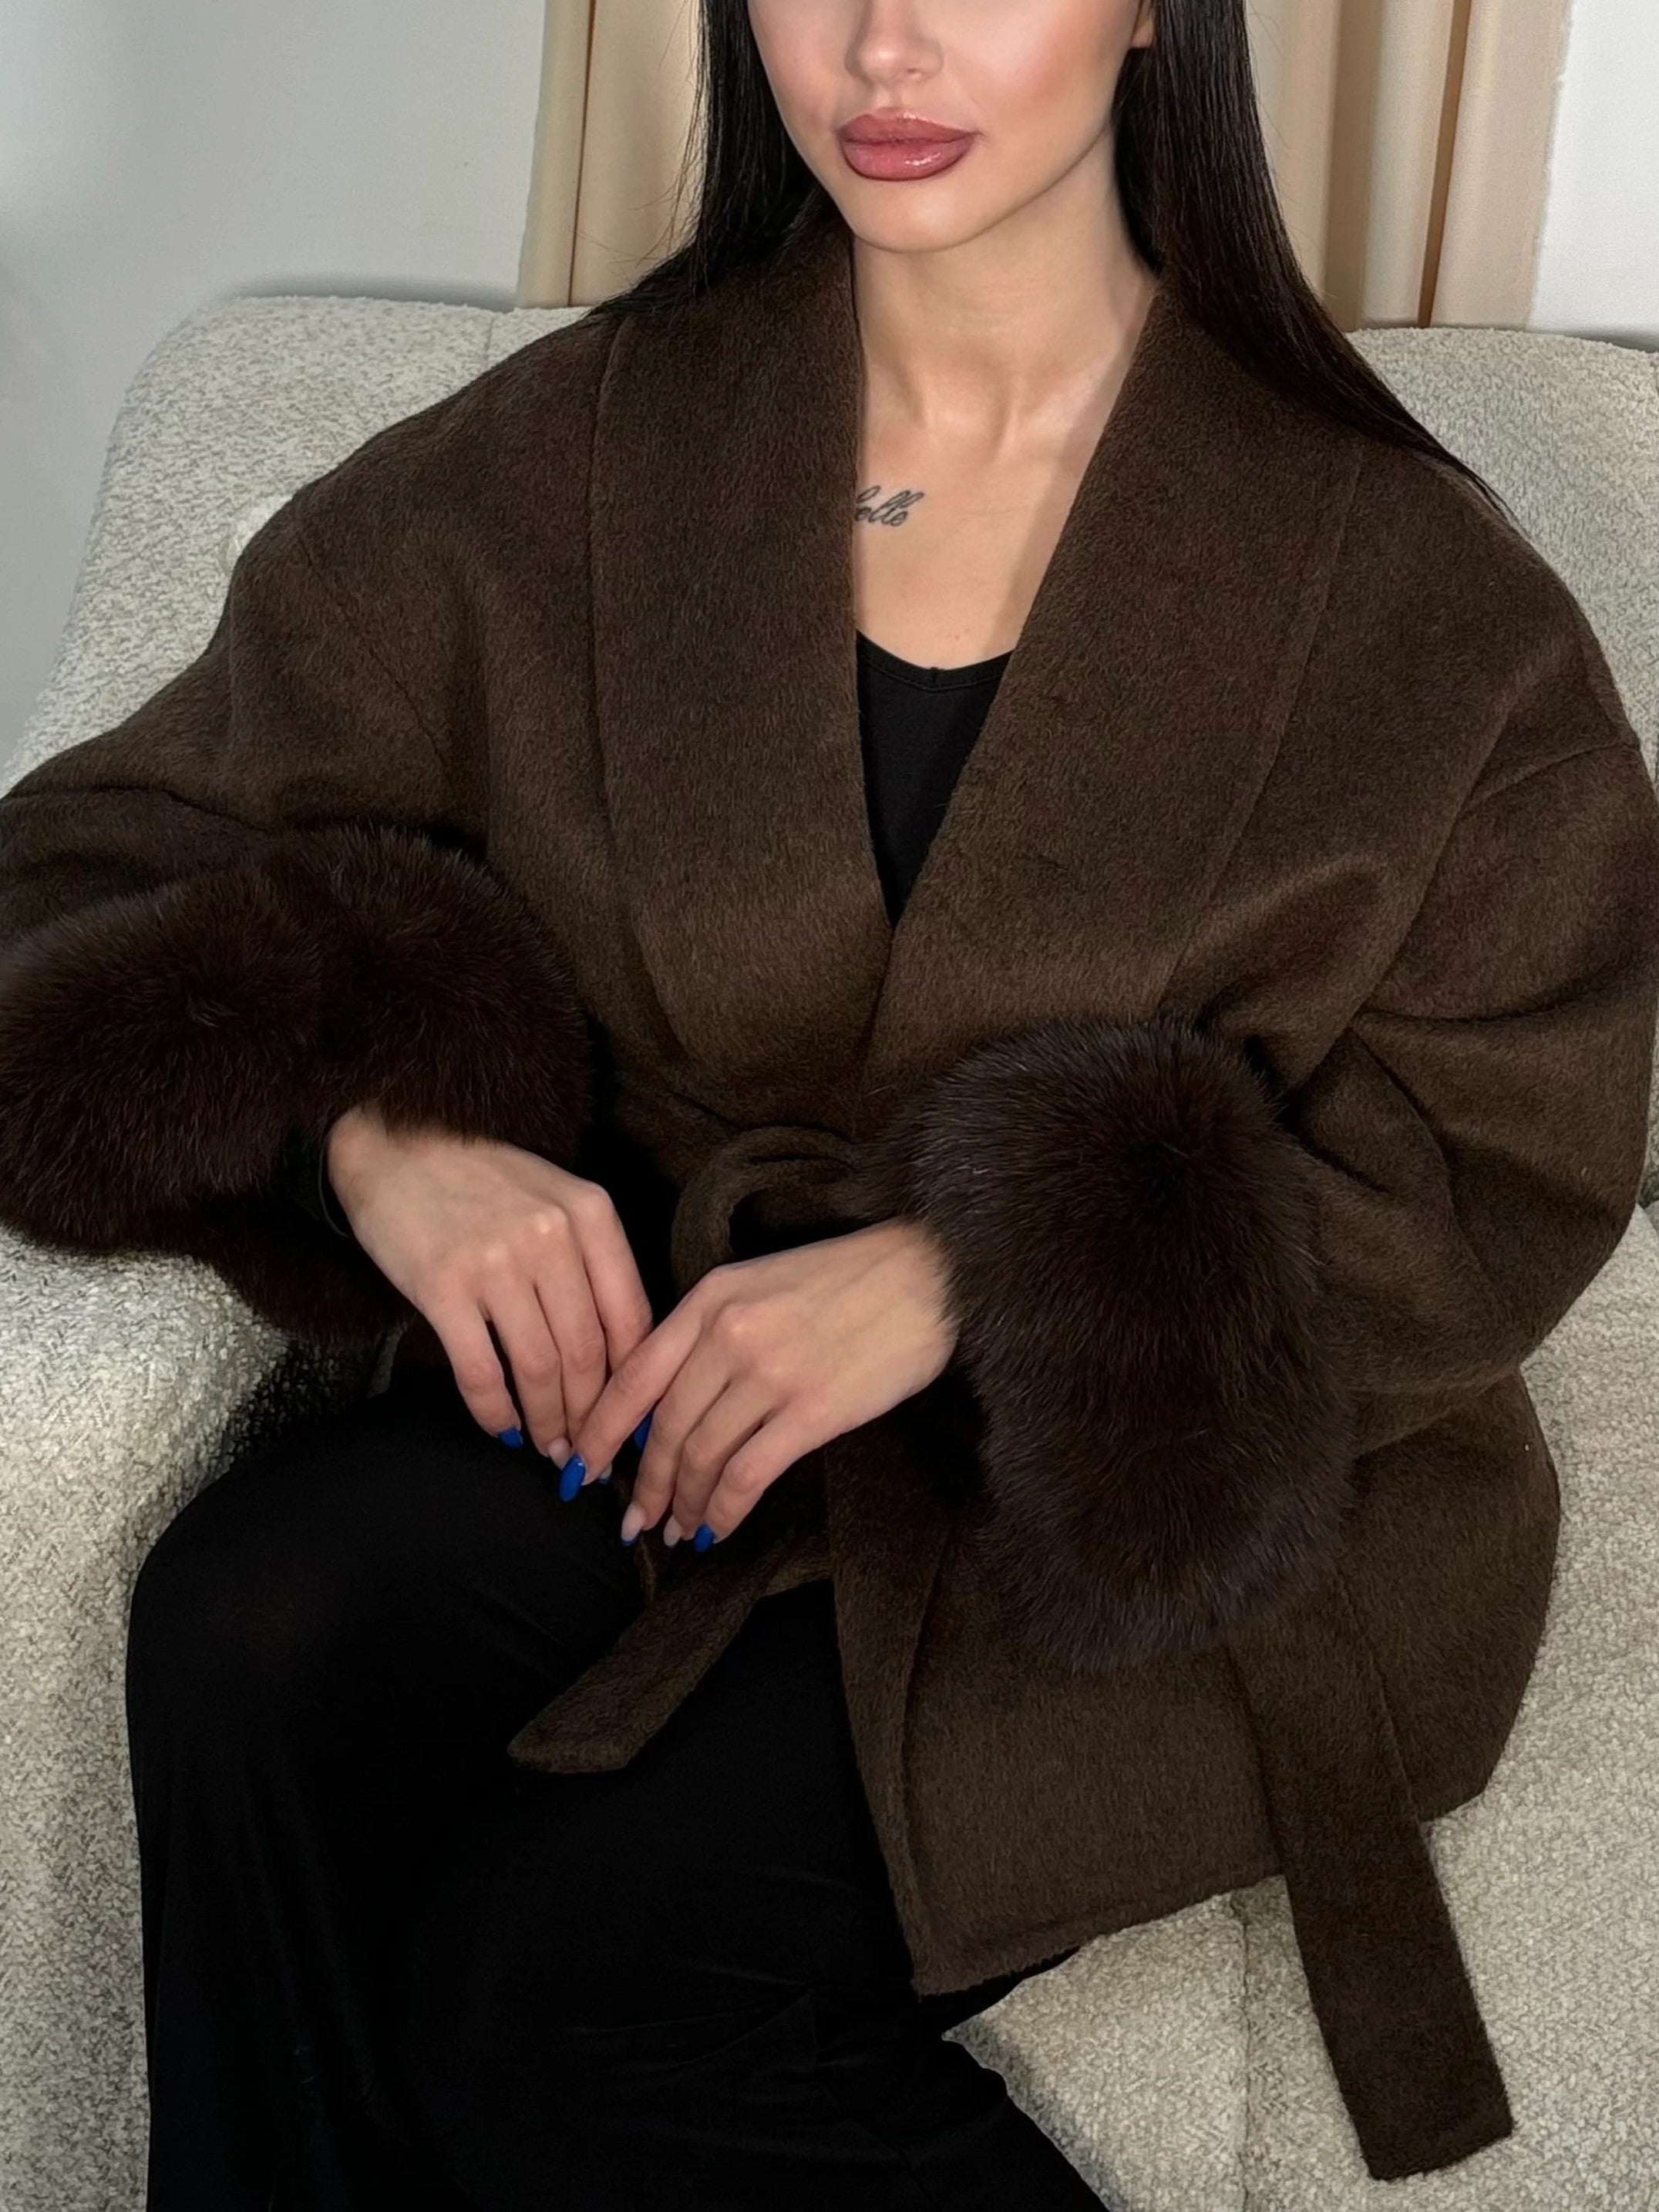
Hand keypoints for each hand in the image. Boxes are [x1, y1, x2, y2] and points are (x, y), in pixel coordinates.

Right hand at [325, 1104, 653, 1457]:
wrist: (395, 1142)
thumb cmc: (484, 1180)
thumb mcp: (556, 1200)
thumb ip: (593, 1264)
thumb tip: (622, 1358)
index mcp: (591, 1214)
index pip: (632, 1319)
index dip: (635, 1385)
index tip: (631, 1423)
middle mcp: (551, 1236)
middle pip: (588, 1353)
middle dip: (591, 1417)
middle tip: (589, 1454)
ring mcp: (496, 1260)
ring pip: (539, 1368)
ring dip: (548, 1422)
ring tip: (550, 1448)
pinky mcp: (442, 1285)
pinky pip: (480, 1369)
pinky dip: (496, 1411)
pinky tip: (503, 1428)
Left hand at [565, 1218, 958, 1549]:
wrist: (929, 1271)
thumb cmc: (848, 1279)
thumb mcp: (760, 1283)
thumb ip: (711, 1332)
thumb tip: (672, 1406)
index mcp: (709, 1299)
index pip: (633, 1376)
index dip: (601, 1432)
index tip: (581, 1469)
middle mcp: (728, 1333)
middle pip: (665, 1426)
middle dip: (645, 1484)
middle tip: (633, 1520)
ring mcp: (769, 1373)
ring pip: (702, 1456)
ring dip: (684, 1503)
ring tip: (679, 1529)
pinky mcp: (813, 1410)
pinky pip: (749, 1473)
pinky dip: (725, 1509)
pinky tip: (717, 1528)